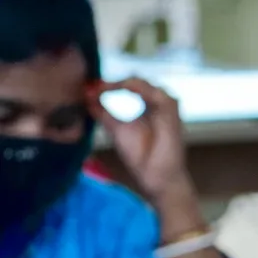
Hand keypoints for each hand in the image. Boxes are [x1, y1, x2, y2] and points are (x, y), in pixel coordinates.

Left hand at [94, 79, 199, 231]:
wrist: (156, 176)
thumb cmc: (141, 156)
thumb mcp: (116, 129)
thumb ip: (103, 112)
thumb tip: (86, 96)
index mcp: (148, 105)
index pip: (128, 87)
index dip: (107, 85)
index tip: (87, 87)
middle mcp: (158, 102)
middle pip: (134, 82)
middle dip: (111, 82)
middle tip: (89, 85)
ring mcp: (165, 105)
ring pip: (143, 84)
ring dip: (122, 83)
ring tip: (100, 87)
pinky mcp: (170, 111)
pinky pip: (154, 93)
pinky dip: (136, 88)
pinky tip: (120, 89)